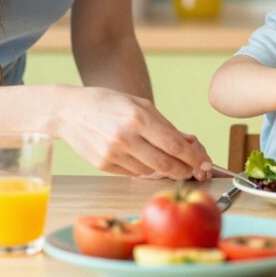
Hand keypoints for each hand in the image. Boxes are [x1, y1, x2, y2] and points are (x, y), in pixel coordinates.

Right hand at [58, 87, 213, 178]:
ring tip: (164, 157)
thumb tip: (190, 143)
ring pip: (150, 171)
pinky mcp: (103, 165)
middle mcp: (125, 138)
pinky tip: (142, 157)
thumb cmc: (110, 103)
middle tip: (194, 170)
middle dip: (184, 169)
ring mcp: (112, 154)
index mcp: (138, 118)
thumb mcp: (141, 105)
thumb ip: (165, 126)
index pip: (174, 145)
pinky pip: (134, 173)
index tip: (205, 163)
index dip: (194, 157)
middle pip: (165, 164)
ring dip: (163, 168)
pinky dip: (144, 168)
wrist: (70, 111)